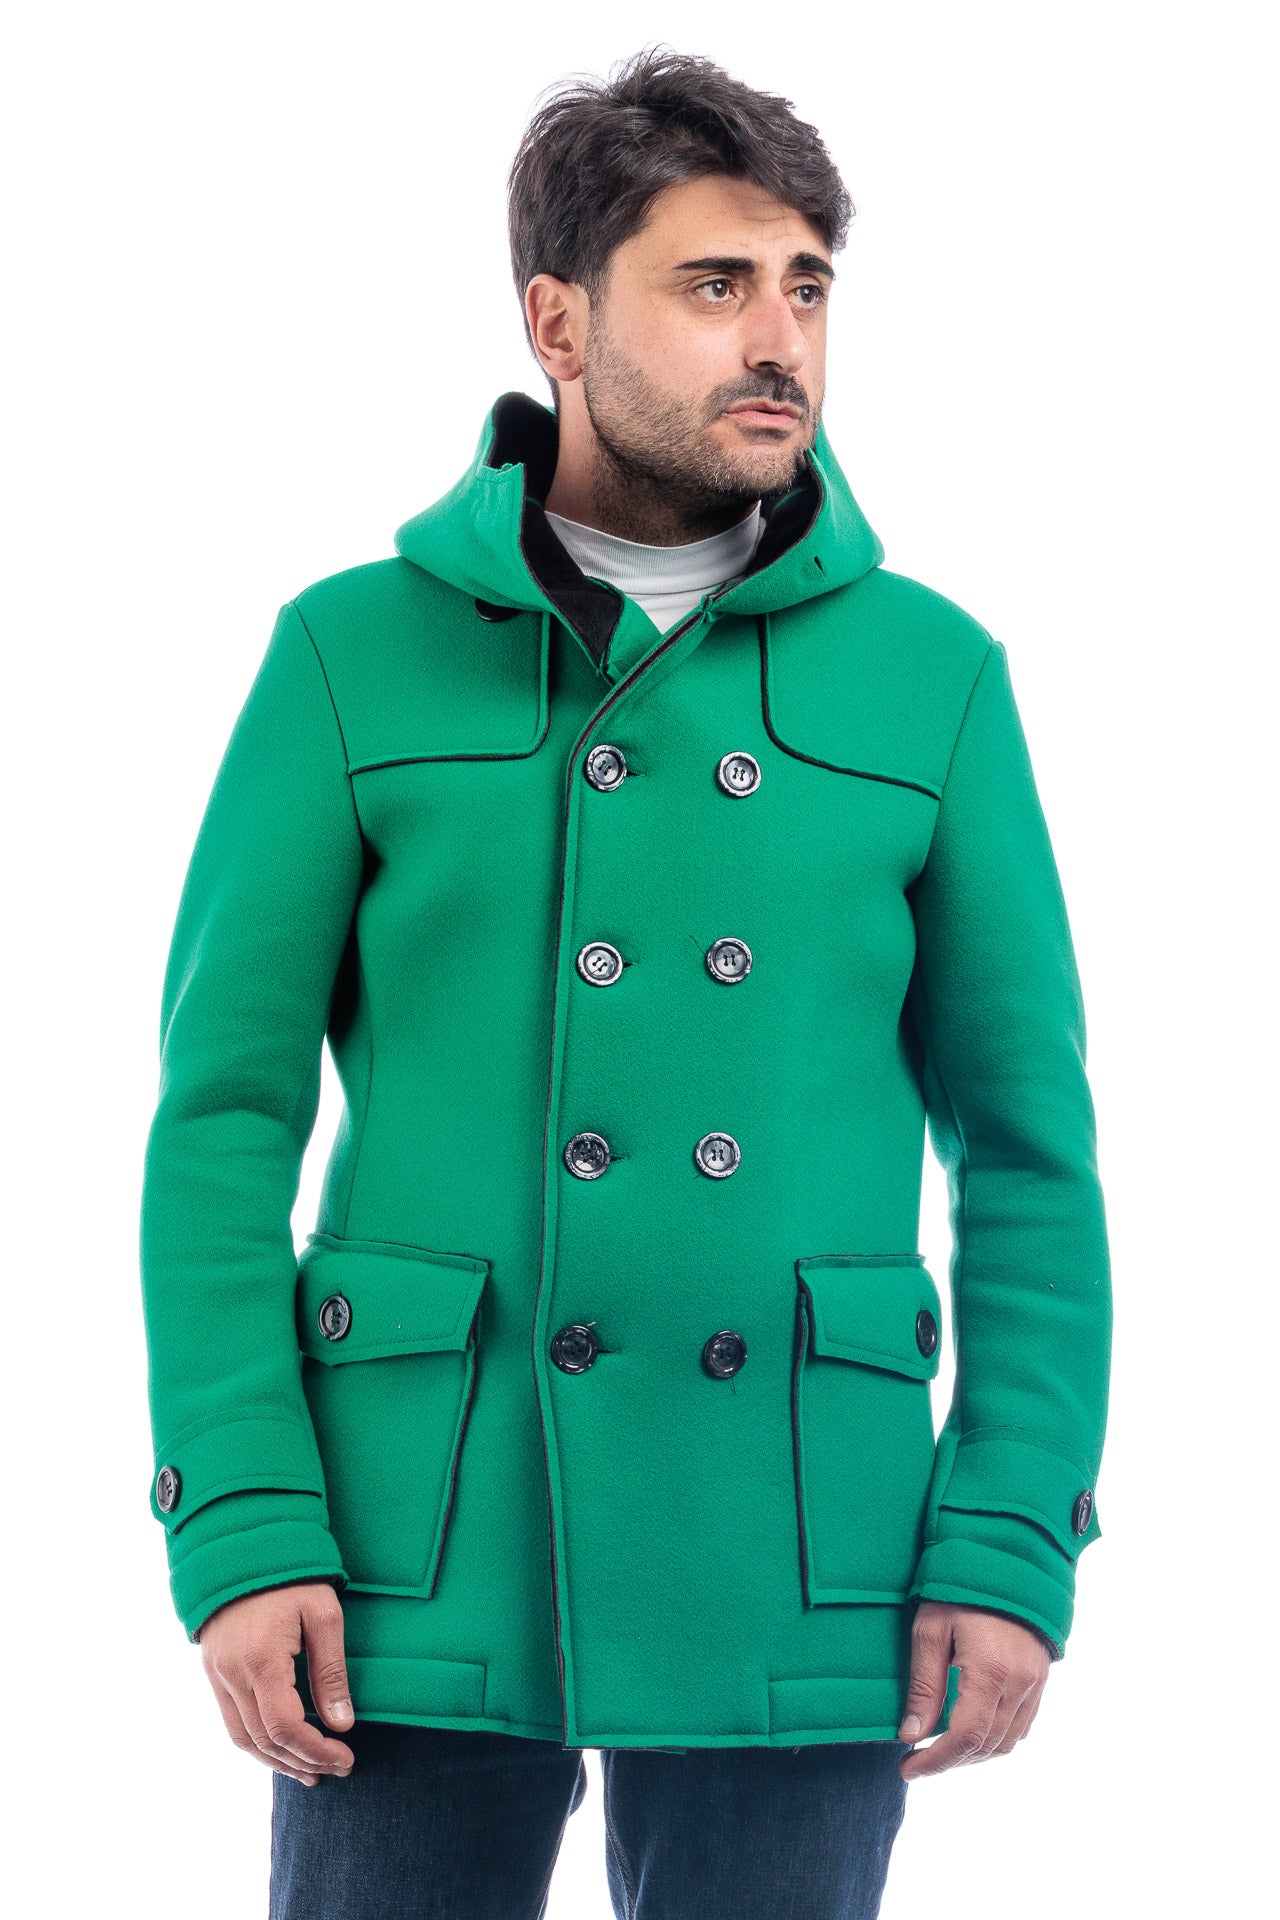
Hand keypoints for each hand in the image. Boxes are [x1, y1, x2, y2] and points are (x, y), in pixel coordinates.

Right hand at [197, 1581, 355, 1786]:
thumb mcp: (323, 1614)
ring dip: (276, 1762)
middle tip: (336, 1769)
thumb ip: (331, 1671)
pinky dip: (256, 1744)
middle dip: (302, 1762)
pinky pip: (231, 1722)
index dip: (316, 1751)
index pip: (285, 1728)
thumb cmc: (290, 1576)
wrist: (242, 1545)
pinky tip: (280, 1749)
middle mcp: (232, 1674)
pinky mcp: (212, 1671)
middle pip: (264, 1741)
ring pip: (242, 1739)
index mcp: (261, 1659)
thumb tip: (342, 1724)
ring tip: (310, 1772)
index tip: (346, 1758)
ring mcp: (217, 1674)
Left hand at [897, 1601, 1050, 1778]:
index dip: (935, 1761)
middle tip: (917, 1760)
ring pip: (1007, 1742)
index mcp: (991, 1672)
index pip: (964, 1738)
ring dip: (973, 1754)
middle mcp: (1020, 1684)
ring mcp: (1035, 1683)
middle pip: (986, 1746)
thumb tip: (911, 1734)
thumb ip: (924, 1685)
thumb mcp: (931, 1628)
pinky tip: (971, 1731)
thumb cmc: (962, 1586)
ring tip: (940, 1748)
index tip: (907, 1767)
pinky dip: (995, 1738)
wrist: (1007, 1558)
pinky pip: (1021, 1725)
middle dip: (950, 1761)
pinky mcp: (1040, 1678)